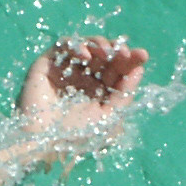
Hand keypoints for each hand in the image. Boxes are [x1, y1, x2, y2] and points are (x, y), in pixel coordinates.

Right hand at [17, 36, 146, 134]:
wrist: (43, 142)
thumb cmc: (76, 135)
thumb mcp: (109, 117)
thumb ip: (124, 94)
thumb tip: (139, 70)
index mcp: (98, 91)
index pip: (117, 69)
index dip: (130, 60)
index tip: (142, 56)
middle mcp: (83, 78)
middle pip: (104, 55)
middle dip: (117, 50)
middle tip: (125, 53)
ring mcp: (66, 69)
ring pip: (86, 45)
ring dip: (99, 44)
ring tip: (107, 52)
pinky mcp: (48, 64)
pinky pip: (64, 46)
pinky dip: (77, 46)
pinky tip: (86, 57)